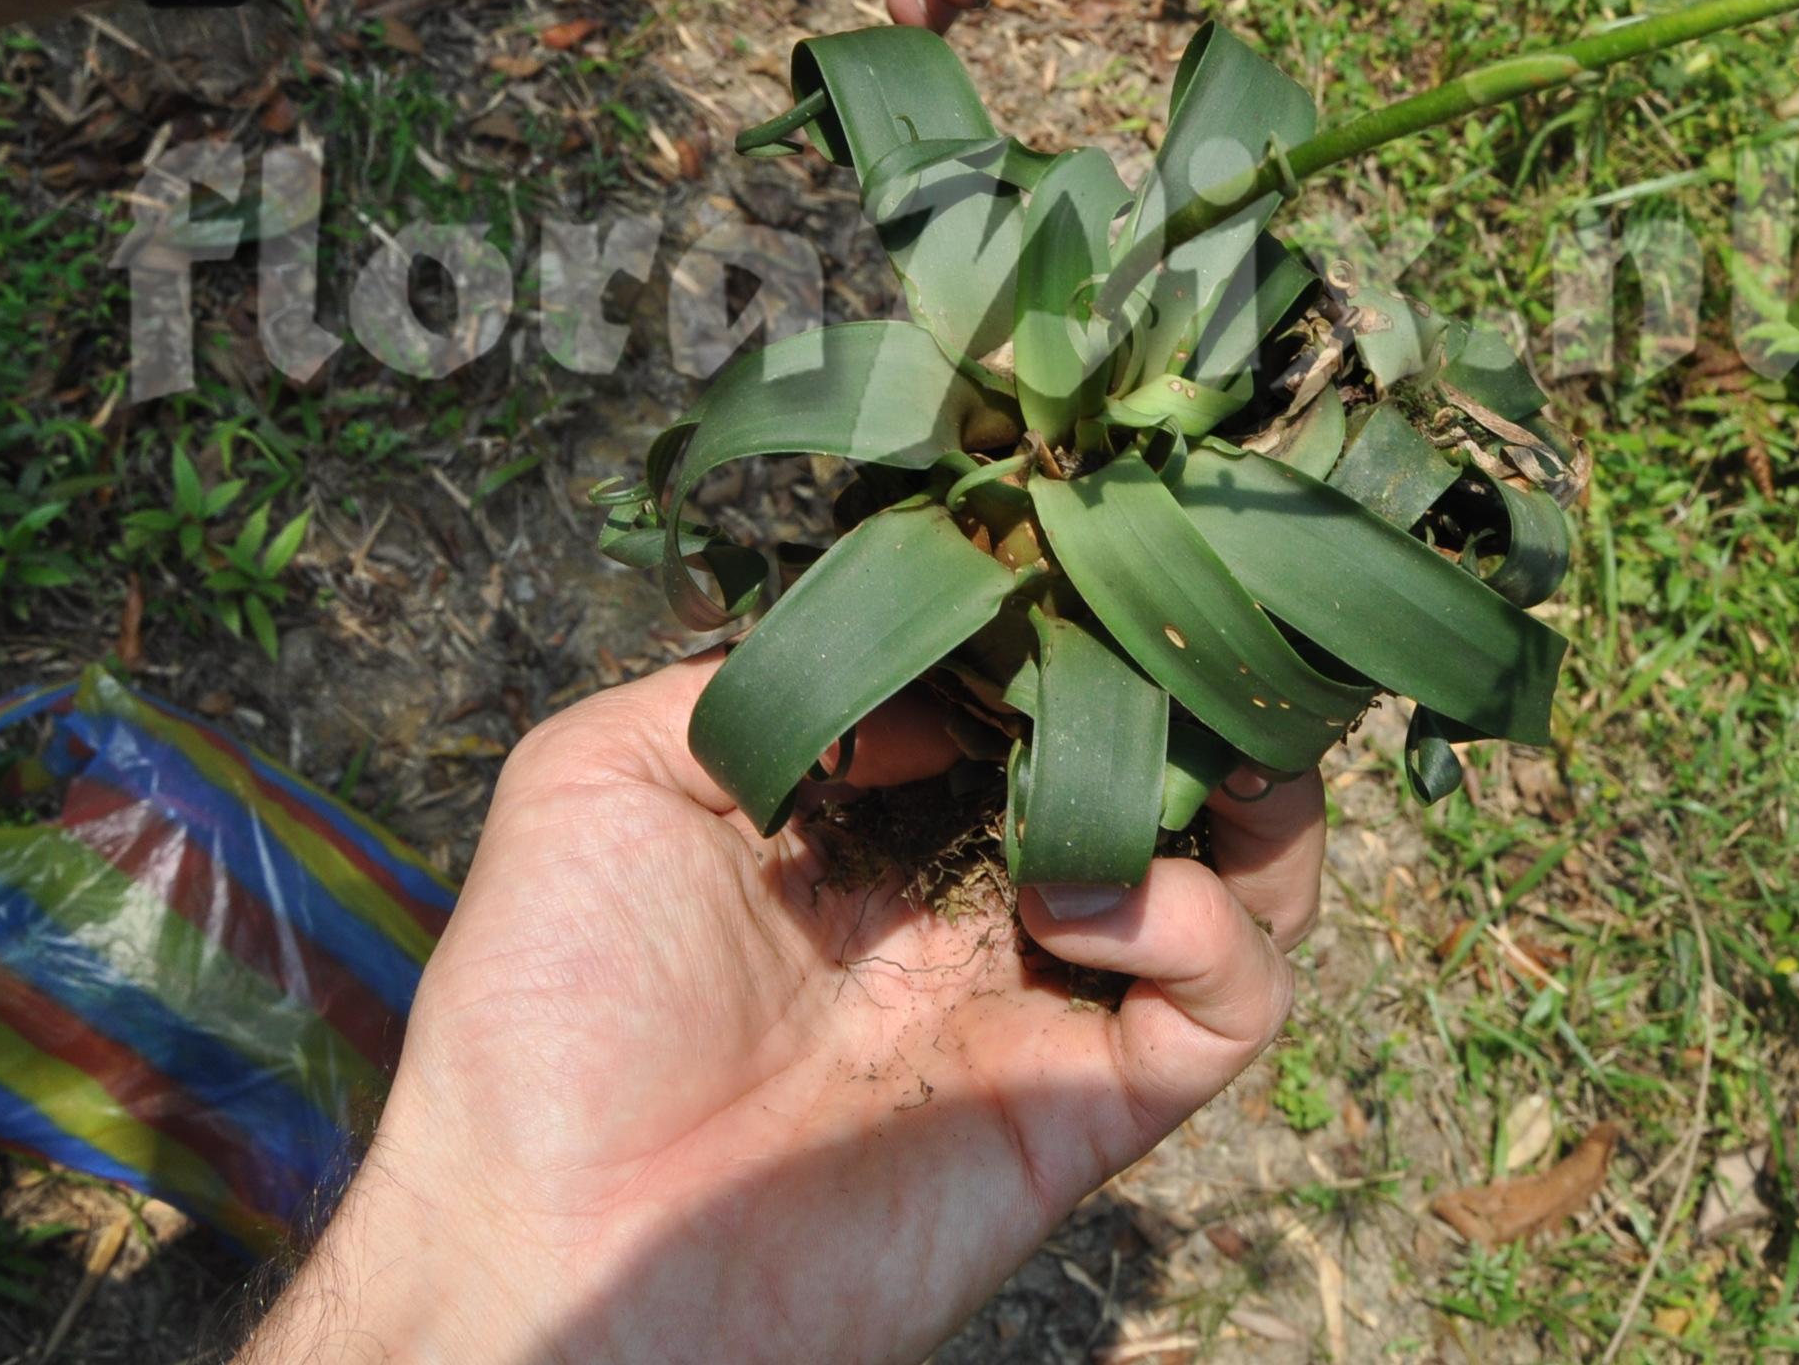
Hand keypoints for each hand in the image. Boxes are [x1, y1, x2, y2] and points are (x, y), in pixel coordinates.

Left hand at [237, 658, 1322, 1364]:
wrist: (549, 1241)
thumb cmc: (541, 1016)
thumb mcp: (599, 777)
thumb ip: (763, 684)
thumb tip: (943, 691)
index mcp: (882, 823)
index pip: (1037, 699)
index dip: (1078, 625)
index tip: (1091, 557)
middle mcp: (980, 905)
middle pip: (1166, 781)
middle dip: (1205, 696)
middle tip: (1203, 636)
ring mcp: (1037, 1007)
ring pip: (1245, 892)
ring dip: (1257, 806)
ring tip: (1211, 754)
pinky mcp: (1077, 1108)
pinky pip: (1226, 1010)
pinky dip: (1208, 927)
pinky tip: (1091, 899)